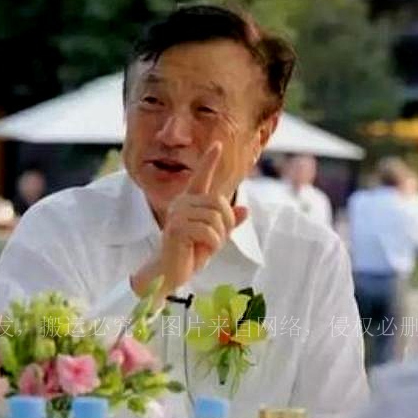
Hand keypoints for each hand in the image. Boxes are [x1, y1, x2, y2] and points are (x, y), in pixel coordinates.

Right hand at [131, 142, 247, 299]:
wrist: (170, 272)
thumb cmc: (190, 253)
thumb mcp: (215, 237)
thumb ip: (228, 223)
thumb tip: (246, 210)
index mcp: (190, 202)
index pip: (201, 177)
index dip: (209, 161)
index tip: (218, 144)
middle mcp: (182, 203)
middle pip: (219, 203)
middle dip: (226, 224)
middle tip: (217, 241)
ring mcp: (177, 214)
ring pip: (215, 218)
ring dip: (218, 237)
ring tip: (207, 247)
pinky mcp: (176, 228)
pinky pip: (208, 232)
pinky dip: (212, 245)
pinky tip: (201, 252)